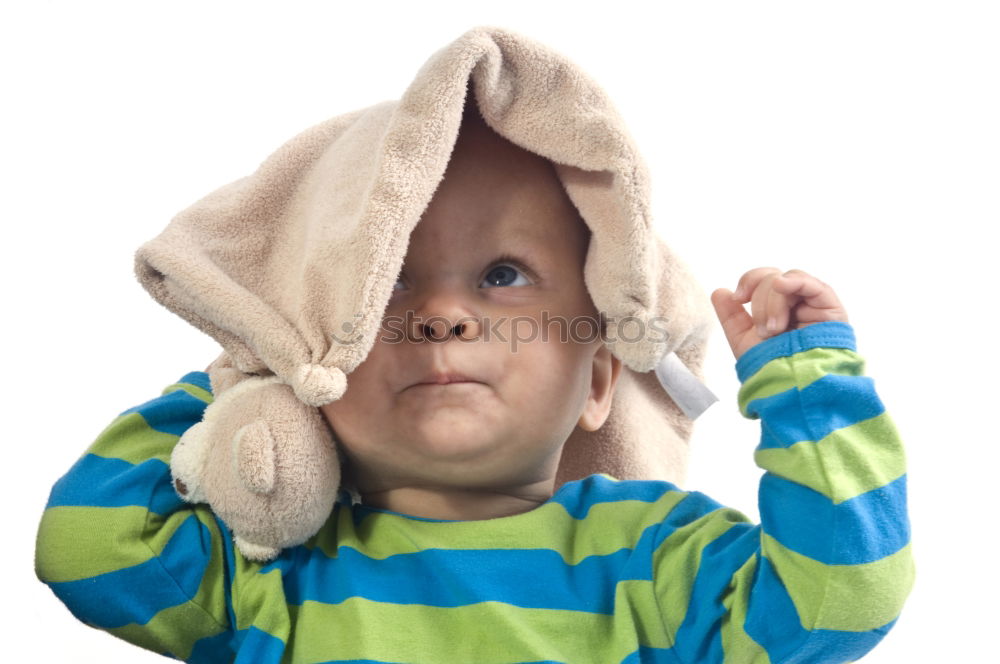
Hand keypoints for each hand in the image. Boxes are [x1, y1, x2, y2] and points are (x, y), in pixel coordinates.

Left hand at [710, 267, 848, 359]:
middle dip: (760, 301)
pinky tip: (782, 285)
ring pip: (787, 280)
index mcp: (777, 308)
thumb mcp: (743, 340)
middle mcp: (795, 303)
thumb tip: (719, 291)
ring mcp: (813, 305)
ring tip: (775, 330)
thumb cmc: (770, 367)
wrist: (790, 387)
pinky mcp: (830, 309)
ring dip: (773, 303)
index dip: (748, 281)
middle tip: (764, 330)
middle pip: (772, 277)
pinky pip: (813, 284)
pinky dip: (794, 281)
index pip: (763, 279)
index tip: (738, 298)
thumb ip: (731, 316)